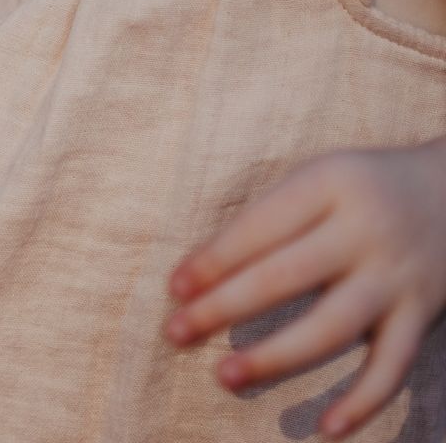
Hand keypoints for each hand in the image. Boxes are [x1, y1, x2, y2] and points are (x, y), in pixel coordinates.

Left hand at [165, 139, 445, 438]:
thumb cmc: (364, 187)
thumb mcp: (320, 179)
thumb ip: (272, 218)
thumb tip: (201, 276)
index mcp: (330, 183)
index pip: (260, 226)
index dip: (213, 260)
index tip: (174, 289)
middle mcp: (365, 230)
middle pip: (285, 275)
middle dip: (224, 308)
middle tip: (176, 333)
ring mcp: (397, 276)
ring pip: (332, 327)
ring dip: (275, 356)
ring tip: (225, 376)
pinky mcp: (423, 315)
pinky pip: (393, 366)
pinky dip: (362, 402)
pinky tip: (325, 430)